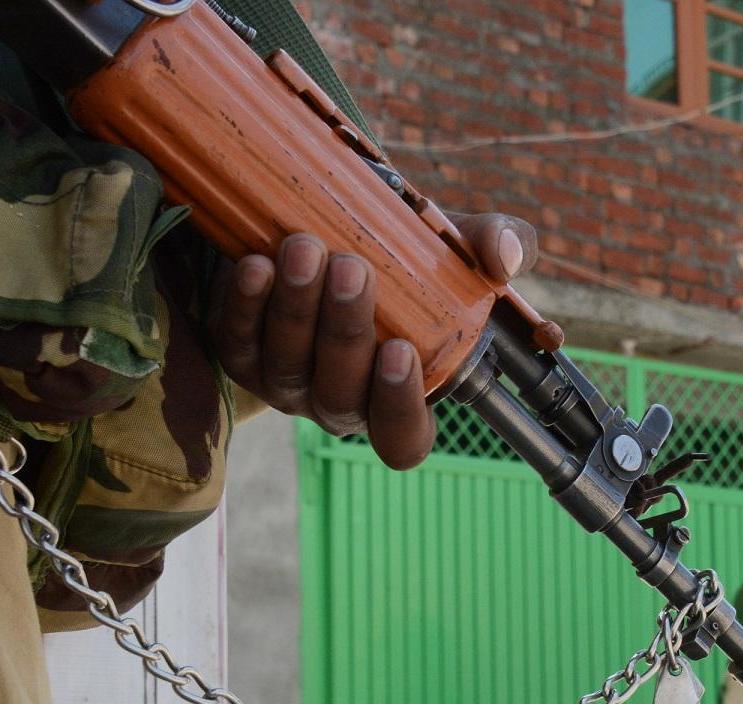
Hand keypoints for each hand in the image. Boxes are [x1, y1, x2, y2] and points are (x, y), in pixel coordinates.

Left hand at [208, 213, 537, 467]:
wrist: (326, 226)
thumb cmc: (403, 253)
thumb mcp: (452, 247)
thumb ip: (493, 247)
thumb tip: (505, 258)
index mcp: (398, 397)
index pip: (402, 440)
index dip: (399, 408)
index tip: (401, 350)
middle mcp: (340, 403)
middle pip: (340, 396)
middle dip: (345, 332)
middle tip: (351, 267)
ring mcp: (287, 385)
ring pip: (287, 367)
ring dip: (294, 309)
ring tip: (305, 248)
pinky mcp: (241, 354)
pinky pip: (236, 342)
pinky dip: (243, 305)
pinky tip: (255, 264)